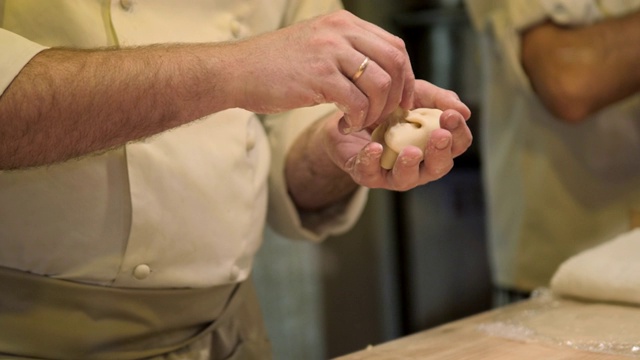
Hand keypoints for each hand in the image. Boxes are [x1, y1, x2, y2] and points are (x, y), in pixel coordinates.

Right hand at [227, 10, 413, 131]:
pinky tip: (345, 124)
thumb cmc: (275, 64)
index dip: (406, 77)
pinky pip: (357, 102)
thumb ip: (348, 52)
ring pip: (380, 83)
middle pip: (395, 62)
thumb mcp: (317, 45)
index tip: (402, 100)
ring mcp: (330, 52)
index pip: (395, 46)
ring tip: (362, 121)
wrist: (237, 70)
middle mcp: (341, 31)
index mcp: (344, 23)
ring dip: (377, 110)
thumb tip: (380, 75)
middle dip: (398, 95)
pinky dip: (358, 119)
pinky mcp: (319, 76)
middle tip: (386, 116)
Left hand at [324, 80, 471, 190]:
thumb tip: (464, 111)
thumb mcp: (415, 94)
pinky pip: (369, 173)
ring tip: (411, 152)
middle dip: (441, 152)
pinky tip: (374, 147)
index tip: (451, 115)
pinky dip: (371, 161)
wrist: (350, 112)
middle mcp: (418, 165)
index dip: (459, 133)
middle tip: (440, 135)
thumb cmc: (390, 107)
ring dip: (410, 165)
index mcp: (435, 145)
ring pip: (406, 179)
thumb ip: (438, 98)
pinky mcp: (365, 174)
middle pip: (439, 167)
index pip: (457, 145)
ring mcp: (392, 173)